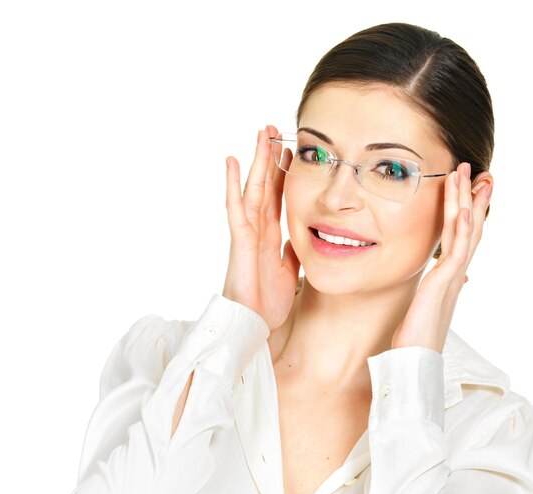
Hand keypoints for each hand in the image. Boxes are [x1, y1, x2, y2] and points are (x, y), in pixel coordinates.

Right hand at [222, 125, 300, 330]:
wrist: (253, 324)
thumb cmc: (266, 302)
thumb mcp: (289, 272)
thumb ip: (292, 252)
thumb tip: (301, 237)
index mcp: (270, 236)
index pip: (278, 198)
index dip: (283, 175)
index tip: (291, 153)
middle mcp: (258, 230)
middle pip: (265, 186)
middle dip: (270, 159)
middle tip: (274, 130)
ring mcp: (247, 233)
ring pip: (253, 190)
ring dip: (256, 162)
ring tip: (260, 135)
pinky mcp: (240, 241)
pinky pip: (236, 209)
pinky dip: (232, 185)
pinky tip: (231, 163)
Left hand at [390, 162, 492, 352]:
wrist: (416, 361)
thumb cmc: (417, 338)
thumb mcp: (426, 307)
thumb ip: (437, 290)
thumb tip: (455, 281)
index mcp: (450, 276)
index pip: (462, 237)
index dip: (469, 211)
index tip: (471, 188)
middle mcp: (455, 274)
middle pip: (469, 228)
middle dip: (473, 197)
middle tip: (478, 171)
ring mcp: (452, 277)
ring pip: (464, 232)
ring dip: (467, 201)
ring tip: (468, 175)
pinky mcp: (443, 284)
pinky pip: (455, 251)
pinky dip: (461, 229)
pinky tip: (464, 209)